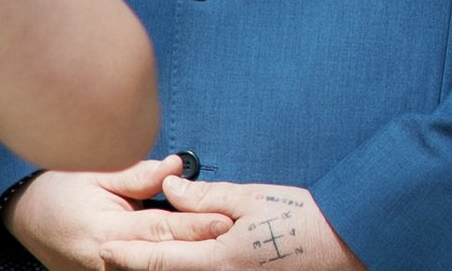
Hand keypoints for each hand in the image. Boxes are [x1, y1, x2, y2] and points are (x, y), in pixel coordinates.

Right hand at [4, 156, 234, 270]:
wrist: (26, 223)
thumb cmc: (60, 191)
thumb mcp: (94, 173)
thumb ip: (137, 174)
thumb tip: (176, 167)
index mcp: (108, 232)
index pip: (162, 229)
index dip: (196, 225)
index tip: (227, 220)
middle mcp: (112, 262)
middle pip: (167, 258)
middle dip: (203, 248)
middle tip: (237, 237)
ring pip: (157, 269)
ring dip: (188, 259)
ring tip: (223, 246)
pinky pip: (144, 270)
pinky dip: (168, 263)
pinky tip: (192, 255)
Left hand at [99, 175, 366, 270]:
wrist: (346, 246)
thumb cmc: (301, 219)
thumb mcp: (251, 198)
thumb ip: (206, 197)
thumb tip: (170, 189)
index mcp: (221, 259)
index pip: (161, 260)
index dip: (130, 255)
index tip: (105, 248)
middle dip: (142, 264)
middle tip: (114, 252)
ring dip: (167, 265)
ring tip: (142, 256)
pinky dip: (190, 266)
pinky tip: (183, 258)